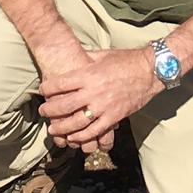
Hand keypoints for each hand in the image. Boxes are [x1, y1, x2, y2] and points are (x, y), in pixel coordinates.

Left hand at [38, 45, 160, 152]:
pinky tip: (74, 138)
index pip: (61, 84)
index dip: (48, 88)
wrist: (150, 71)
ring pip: (77, 122)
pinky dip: (82, 137)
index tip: (42, 91)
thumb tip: (72, 59)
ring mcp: (104, 106)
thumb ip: (85, 60)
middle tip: (43, 112)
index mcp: (89, 74)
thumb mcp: (102, 55)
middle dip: (50, 111)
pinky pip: (95, 131)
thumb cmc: (126, 60)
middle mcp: (94, 91)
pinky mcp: (114, 117)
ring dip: (62, 128)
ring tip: (53, 129)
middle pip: (64, 106)